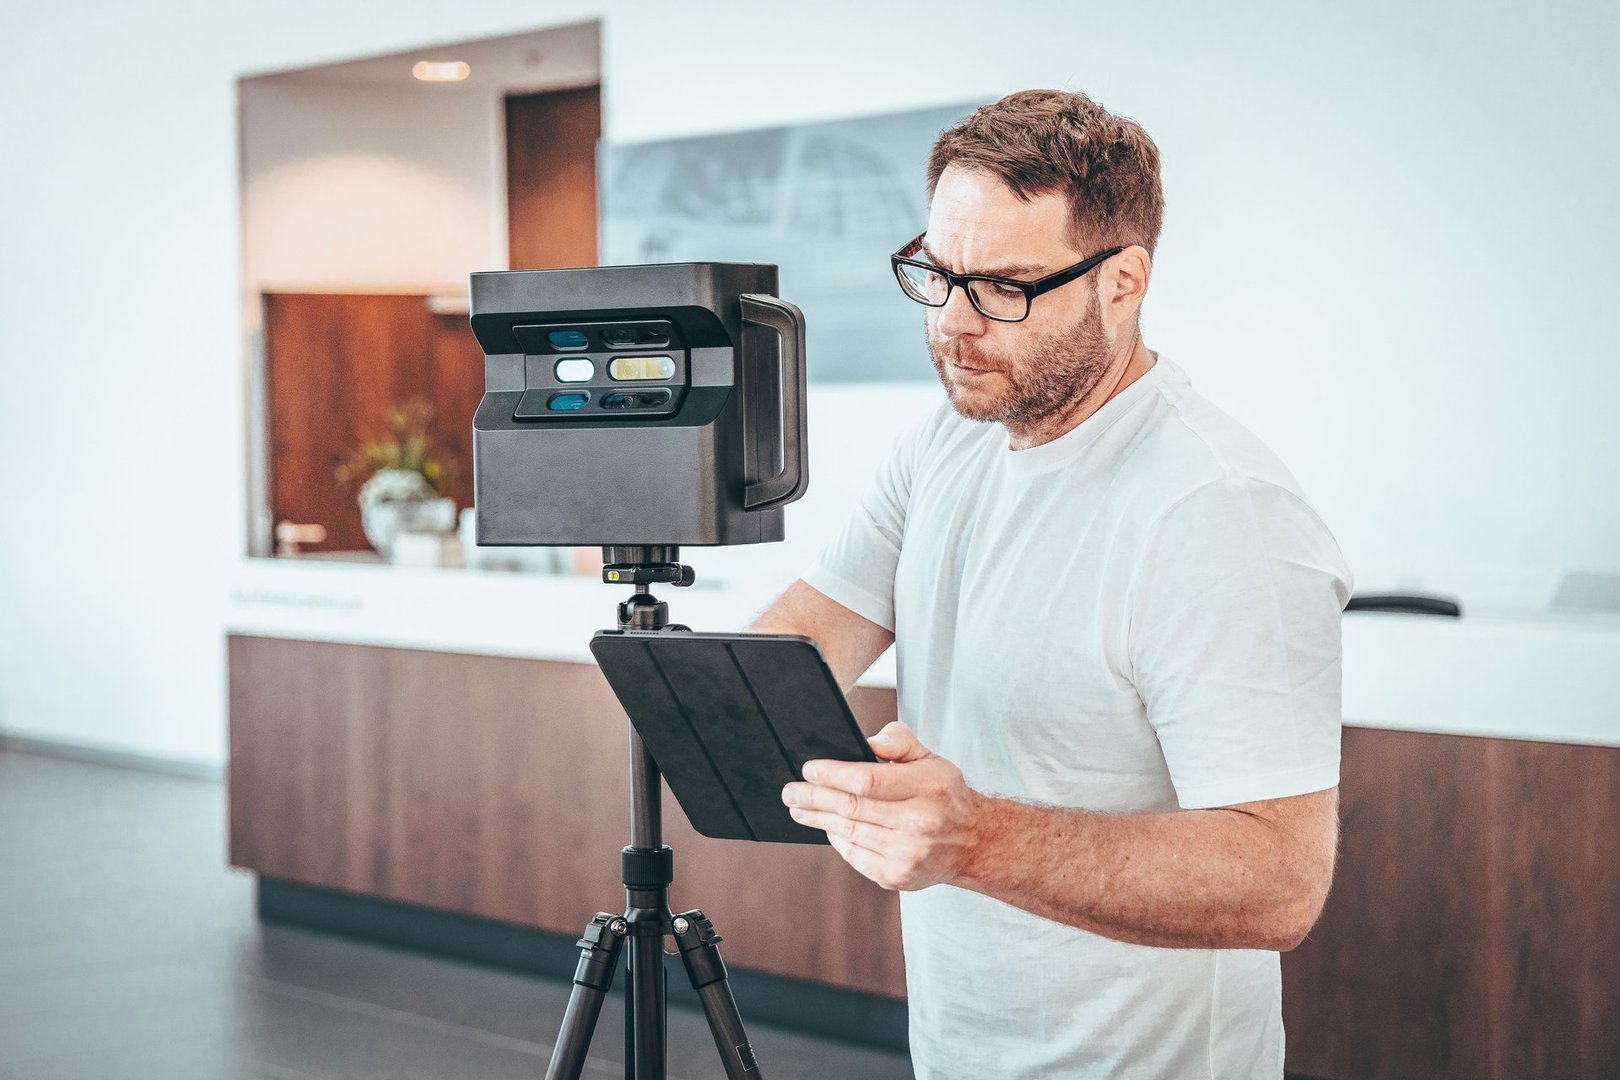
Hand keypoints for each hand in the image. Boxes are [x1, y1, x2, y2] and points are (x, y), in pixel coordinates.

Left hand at [781, 721, 982, 890]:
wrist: (973, 843)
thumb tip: (865, 742)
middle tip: (790, 791)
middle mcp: (919, 823)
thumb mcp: (930, 758)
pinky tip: (827, 827)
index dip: (831, 774)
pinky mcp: (898, 876)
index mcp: (927, 788)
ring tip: (799, 808)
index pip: (866, 780)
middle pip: (851, 808)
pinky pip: (855, 856)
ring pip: (849, 833)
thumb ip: (898, 742)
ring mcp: (908, 854)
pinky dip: (837, 840)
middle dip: (813, 797)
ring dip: (818, 819)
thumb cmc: (945, 795)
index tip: (809, 769)